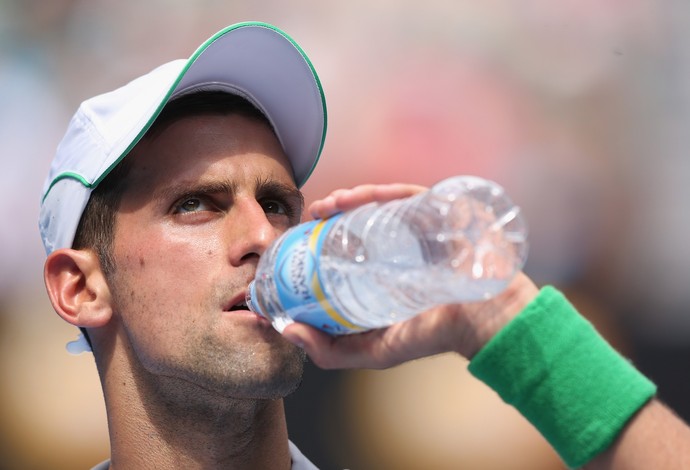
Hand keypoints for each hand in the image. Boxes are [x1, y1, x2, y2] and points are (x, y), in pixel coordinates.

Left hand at [282, 183, 539, 369]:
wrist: (485, 323)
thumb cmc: (432, 336)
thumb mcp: (373, 350)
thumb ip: (330, 350)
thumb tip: (285, 330)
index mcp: (387, 270)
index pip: (351, 246)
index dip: (322, 239)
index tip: (298, 238)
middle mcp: (403, 245)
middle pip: (362, 221)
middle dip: (332, 215)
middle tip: (310, 217)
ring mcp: (422, 227)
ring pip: (381, 204)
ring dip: (349, 198)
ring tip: (324, 206)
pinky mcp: (441, 212)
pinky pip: (407, 195)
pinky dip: (379, 192)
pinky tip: (354, 197)